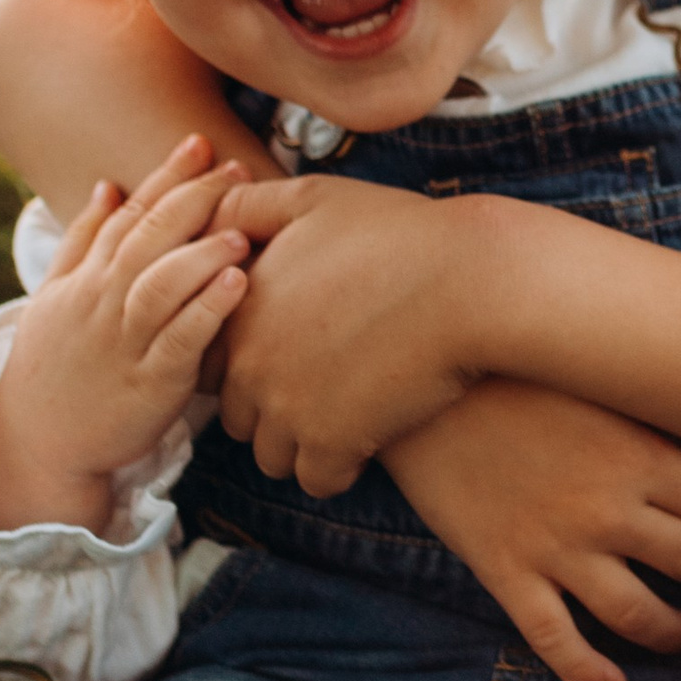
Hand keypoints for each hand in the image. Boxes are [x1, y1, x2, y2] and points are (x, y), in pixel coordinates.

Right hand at [0, 139, 251, 533]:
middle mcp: (103, 302)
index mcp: (87, 279)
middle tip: (236, 170)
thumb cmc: (54, 369)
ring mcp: (125, 343)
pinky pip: (179, 341)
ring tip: (240, 229)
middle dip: (193, 199)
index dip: (165, 177)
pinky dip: (207, 310)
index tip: (200, 144)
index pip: (129, 215)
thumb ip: (85, 242)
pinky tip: (237, 285)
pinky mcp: (148, 384)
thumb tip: (109, 187)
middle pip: (148, 239)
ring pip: (161, 285)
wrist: (36, 444)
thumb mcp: (55, 299)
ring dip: (201, 253)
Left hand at [213, 177, 481, 495]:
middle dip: (273, 410)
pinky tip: (370, 441)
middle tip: (325, 390)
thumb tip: (212, 211)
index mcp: (240, 310)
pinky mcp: (332, 443)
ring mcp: (288, 408)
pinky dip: (341, 469)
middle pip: (239, 418)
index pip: (212, 365)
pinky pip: (319, 481)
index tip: (293, 353)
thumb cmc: (401, 234)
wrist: (469, 281)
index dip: (251, 363)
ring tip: (348, 418)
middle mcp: (252, 364)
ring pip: (273, 456)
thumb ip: (250, 206)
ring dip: (303, 445)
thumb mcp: (314, 199)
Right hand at [386, 388, 680, 680]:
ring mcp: (557, 549)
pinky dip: (589, 675)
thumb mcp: (595, 382)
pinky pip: (556, 641)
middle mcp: (607, 511)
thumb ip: (648, 418)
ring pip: (640, 614)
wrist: (419, 387)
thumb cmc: (514, 372)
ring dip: (679, 632)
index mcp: (639, 456)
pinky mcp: (508, 573)